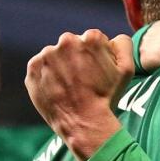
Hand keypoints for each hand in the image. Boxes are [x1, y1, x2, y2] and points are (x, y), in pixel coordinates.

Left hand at [25, 30, 133, 160]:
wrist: (83, 123)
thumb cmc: (106, 97)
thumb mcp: (126, 70)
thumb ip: (123, 44)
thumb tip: (113, 39)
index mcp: (90, 38)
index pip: (91, 40)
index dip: (95, 56)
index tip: (95, 72)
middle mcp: (67, 41)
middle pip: (71, 45)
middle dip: (75, 58)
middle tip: (81, 80)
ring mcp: (47, 54)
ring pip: (54, 55)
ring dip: (60, 66)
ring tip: (68, 87)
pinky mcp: (33, 68)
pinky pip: (40, 67)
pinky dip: (46, 76)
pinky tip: (57, 89)